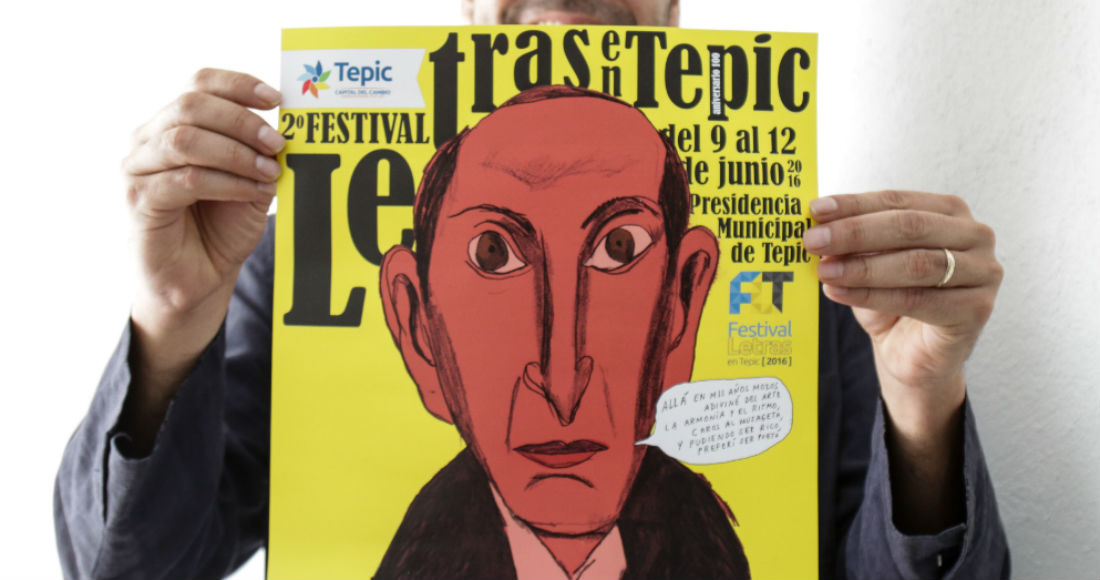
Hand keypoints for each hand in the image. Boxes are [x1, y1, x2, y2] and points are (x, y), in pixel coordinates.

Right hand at [119, 69, 283, 450]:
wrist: (197, 283)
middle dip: (242, 121)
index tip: (276, 97)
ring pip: (186, 140)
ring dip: (236, 152)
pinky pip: (186, 180)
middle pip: (192, 105)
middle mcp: (147, 141)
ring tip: (268, 170)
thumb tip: (289, 127)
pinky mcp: (140, 202)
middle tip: (278, 142)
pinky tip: (252, 190)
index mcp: (172, 125)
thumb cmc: (220, 230)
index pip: (198, 84)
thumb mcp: (249, 183)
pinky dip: (226, 181)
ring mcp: (137, 170)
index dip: (237, 85)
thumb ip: (259, 153)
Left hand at [804, 190, 1002, 530]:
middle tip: (805, 237)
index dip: (848, 202)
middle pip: (906, 222)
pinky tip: (836, 290)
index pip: (892, 197)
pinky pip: (924, 296)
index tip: (806, 207)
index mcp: (943, 212)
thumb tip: (792, 222)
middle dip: (850, 230)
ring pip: (914, 259)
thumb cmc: (882, 310)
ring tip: (816, 265)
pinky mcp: (976, 311)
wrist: (910, 368)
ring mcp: (982, 273)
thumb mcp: (858, 269)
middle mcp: (971, 235)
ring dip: (859, 260)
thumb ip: (839, 242)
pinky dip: (876, 291)